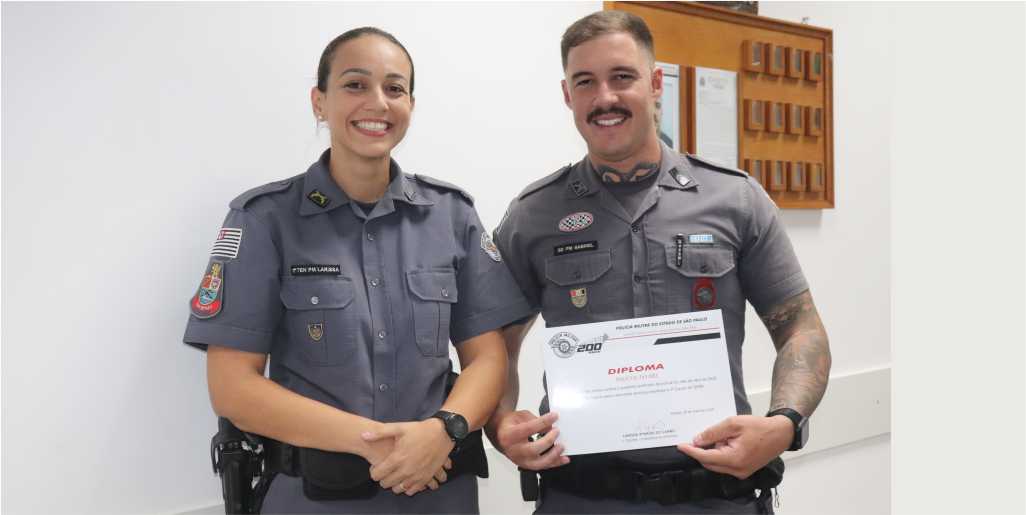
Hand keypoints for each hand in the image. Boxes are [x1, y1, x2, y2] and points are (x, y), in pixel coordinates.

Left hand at [363, 420, 453, 495]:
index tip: (376, 467)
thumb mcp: (399, 427)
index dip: (374, 471)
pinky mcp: (426, 478)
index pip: (377, 475)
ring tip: (396, 475)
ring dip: (395, 484)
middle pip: (386, 484)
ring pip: (399, 489)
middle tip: (386, 470)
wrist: (443, 433)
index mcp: (397, 458)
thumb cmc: (420, 430)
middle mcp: (406, 470)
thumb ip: (380, 433)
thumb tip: (363, 436)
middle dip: (383, 478)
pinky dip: (408, 487)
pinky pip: (413, 490)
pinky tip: (407, 479)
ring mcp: (417, 476)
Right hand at [494, 410, 568, 470]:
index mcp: (509, 434)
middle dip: (548, 440)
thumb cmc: (509, 424)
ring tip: (561, 446)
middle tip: (557, 431)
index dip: (543, 422)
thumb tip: (550, 426)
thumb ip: (535, 420)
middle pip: (533, 449)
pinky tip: (564, 459)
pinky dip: (555, 463)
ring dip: (553, 455)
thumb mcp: (520, 416)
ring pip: (538, 463)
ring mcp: (519, 460)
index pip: (528, 429)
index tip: (554, 416)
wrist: (499, 434)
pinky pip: (542, 467)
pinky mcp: (525, 465)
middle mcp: (513, 450)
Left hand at [676, 415, 792, 478]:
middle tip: (697, 437)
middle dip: (702, 450)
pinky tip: (724, 442)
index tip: (680, 446)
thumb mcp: (734, 424)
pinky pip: (725, 464)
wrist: (780, 433)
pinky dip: (720, 454)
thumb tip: (697, 440)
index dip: (691, 451)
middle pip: (710, 463)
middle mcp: (737, 470)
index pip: (706, 457)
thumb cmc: (759, 427)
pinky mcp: (744, 470)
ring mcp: (742, 472)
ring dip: (713, 452)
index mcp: (734, 459)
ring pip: (717, 464)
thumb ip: (714, 433)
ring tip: (719, 436)